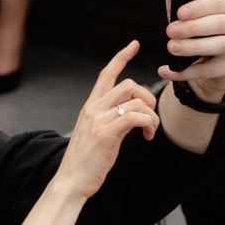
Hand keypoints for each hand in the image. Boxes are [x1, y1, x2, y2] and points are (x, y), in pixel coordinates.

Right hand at [55, 42, 158, 201]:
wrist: (71, 180)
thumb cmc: (86, 160)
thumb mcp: (98, 133)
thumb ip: (112, 118)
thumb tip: (134, 114)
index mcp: (91, 106)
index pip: (106, 73)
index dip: (121, 57)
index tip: (134, 45)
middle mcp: (93, 108)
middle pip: (129, 84)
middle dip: (148, 97)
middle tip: (150, 117)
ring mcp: (98, 120)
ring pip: (136, 102)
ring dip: (152, 117)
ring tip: (149, 132)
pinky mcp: (106, 134)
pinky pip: (136, 118)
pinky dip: (148, 125)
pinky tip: (147, 137)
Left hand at [158, 0, 224, 101]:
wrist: (209, 61)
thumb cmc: (196, 29)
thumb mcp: (184, 9)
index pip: (218, 2)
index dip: (199, 7)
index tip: (179, 12)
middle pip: (219, 24)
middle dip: (193, 28)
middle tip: (170, 31)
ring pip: (219, 46)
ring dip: (193, 48)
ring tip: (171, 48)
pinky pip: (211, 70)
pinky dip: (188, 72)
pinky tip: (167, 70)